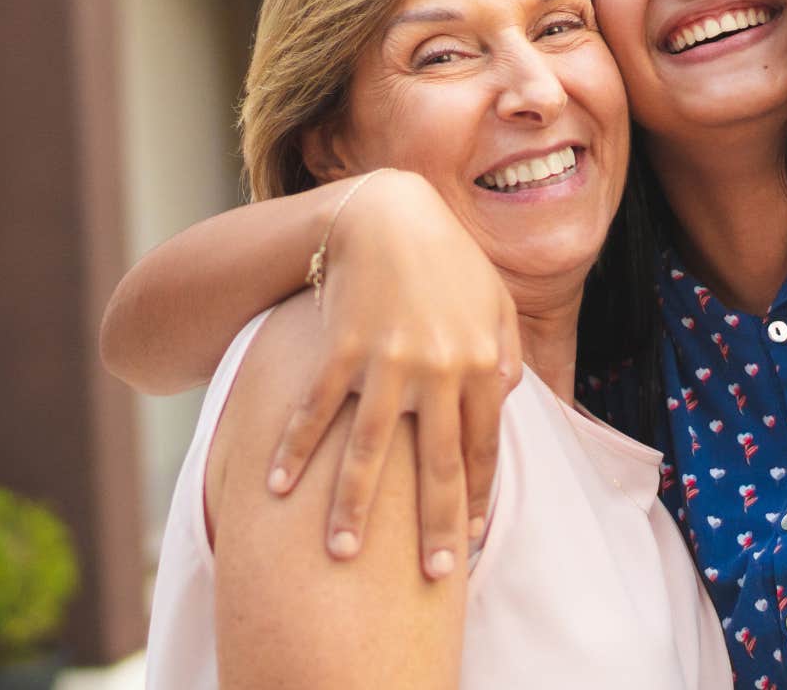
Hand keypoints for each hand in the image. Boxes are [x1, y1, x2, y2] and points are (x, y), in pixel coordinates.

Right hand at [264, 169, 519, 579]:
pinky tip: (276, 486)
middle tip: (434, 574)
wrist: (386, 212)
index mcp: (480, 364)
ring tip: (340, 555)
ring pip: (369, 451)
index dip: (476, 497)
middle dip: (435, 525)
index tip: (473, 539)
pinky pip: (316, 409)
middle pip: (436, 465)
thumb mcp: (493, 299)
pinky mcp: (340, 349)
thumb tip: (509, 397)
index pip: (481, 448)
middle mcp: (437, 371)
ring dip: (352, 508)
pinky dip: (295, 449)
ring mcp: (386, 362)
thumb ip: (505, 351)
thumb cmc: (446, 257)